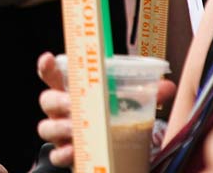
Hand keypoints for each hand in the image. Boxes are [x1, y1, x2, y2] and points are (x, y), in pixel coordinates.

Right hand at [38, 50, 174, 168]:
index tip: (48, 58)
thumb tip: (167, 86)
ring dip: (59, 127)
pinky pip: (56, 154)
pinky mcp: (66, 155)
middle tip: (72, 103)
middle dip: (56, 100)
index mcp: (74, 93)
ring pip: (46, 127)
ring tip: (76, 129)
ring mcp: (62, 134)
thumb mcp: (130, 105)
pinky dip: (63, 153)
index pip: (53, 76)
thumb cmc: (114, 121)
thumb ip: (147, 94)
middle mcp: (63, 111)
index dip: (47, 67)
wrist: (114, 153)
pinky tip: (74, 151)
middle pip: (47, 100)